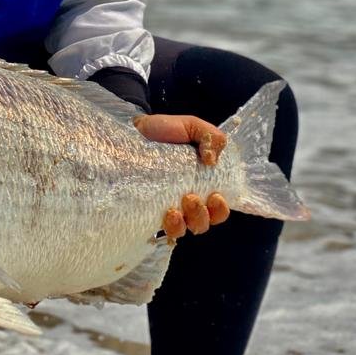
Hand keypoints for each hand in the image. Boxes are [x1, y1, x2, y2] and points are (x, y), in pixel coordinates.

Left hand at [134, 113, 229, 238]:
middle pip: (205, 222)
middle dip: (203, 215)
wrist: (134, 131)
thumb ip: (210, 136)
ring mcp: (170, 205)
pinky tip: (168, 214)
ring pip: (187, 228)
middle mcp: (189, 198)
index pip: (219, 207)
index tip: (216, 197)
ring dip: (188, 222)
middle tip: (191, 198)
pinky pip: (166, 228)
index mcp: (204, 182)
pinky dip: (172, 227)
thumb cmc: (165, 129)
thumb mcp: (192, 126)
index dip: (221, 209)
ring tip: (177, 208)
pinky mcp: (152, 209)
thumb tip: (212, 159)